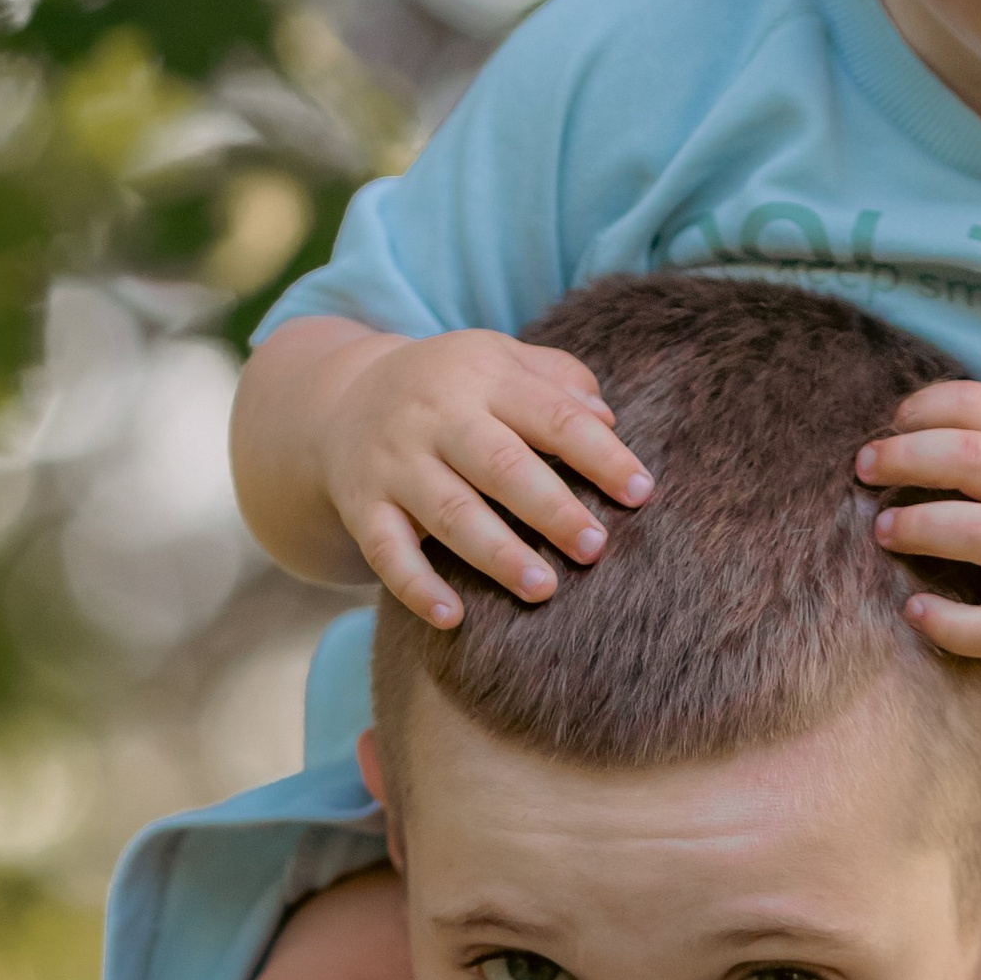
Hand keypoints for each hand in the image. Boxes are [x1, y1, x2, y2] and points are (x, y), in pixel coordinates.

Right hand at [320, 327, 653, 626]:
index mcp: (483, 377)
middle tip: (595, 548)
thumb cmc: (451, 390)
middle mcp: (435, 417)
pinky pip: (386, 552)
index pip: (552, 416)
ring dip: (497, 554)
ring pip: (449, 513)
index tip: (641, 493)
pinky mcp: (362, 506)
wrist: (339, 401)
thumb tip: (608, 420)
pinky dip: (417, 587)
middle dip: (552, 509)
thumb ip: (557, 380)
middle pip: (501, 465)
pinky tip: (454, 619)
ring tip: (543, 588)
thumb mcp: (499, 360)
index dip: (600, 455)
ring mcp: (395, 463)